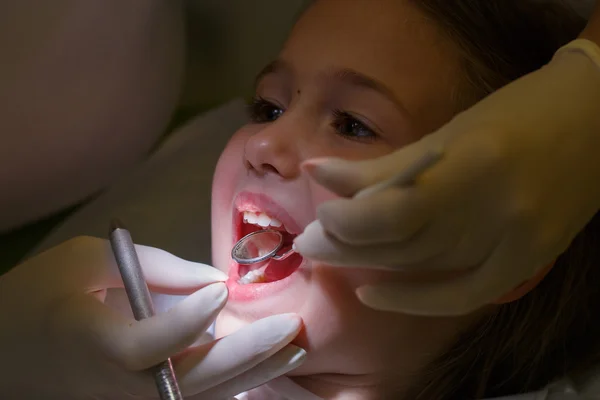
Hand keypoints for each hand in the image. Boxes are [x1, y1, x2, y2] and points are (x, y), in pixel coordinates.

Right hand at [0, 237, 304, 398]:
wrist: (15, 352)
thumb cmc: (44, 296)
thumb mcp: (84, 262)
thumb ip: (152, 269)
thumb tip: (216, 280)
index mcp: (93, 344)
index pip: (145, 345)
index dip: (184, 322)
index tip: (221, 288)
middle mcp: (119, 383)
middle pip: (190, 379)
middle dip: (246, 354)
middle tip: (292, 327)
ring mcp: (135, 399)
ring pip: (204, 395)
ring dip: (254, 373)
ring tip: (297, 347)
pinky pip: (199, 397)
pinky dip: (239, 382)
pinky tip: (273, 362)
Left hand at [294, 39, 599, 315]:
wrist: (596, 121)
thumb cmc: (519, 112)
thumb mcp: (451, 130)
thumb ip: (387, 163)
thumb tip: (319, 172)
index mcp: (474, 163)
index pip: (395, 212)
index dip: (349, 220)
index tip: (323, 214)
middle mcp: (497, 212)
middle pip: (404, 245)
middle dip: (348, 243)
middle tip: (314, 239)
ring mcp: (519, 243)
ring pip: (425, 268)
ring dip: (370, 263)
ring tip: (333, 254)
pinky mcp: (530, 262)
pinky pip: (462, 296)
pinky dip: (414, 299)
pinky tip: (374, 291)